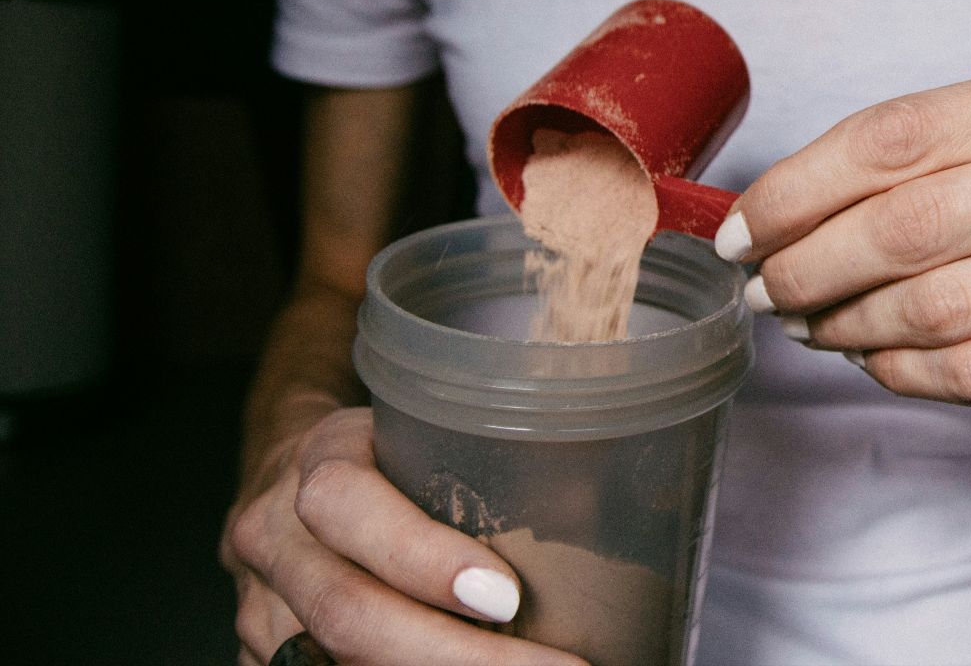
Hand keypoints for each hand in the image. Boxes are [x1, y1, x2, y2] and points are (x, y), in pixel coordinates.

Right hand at [221, 406, 585, 665]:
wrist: (295, 478)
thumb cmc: (386, 452)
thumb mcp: (426, 429)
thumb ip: (488, 461)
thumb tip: (606, 503)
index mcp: (318, 463)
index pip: (349, 509)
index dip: (424, 560)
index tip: (507, 597)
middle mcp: (276, 539)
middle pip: (349, 613)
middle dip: (457, 657)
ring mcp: (264, 609)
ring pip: (340, 662)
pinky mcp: (272, 656)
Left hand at [719, 54, 970, 409]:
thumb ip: (959, 150)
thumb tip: (802, 204)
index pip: (899, 133)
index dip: (799, 185)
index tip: (745, 225)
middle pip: (908, 219)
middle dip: (808, 264)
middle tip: (764, 290)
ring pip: (946, 301)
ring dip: (853, 326)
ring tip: (815, 329)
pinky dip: (917, 375)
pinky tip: (884, 365)